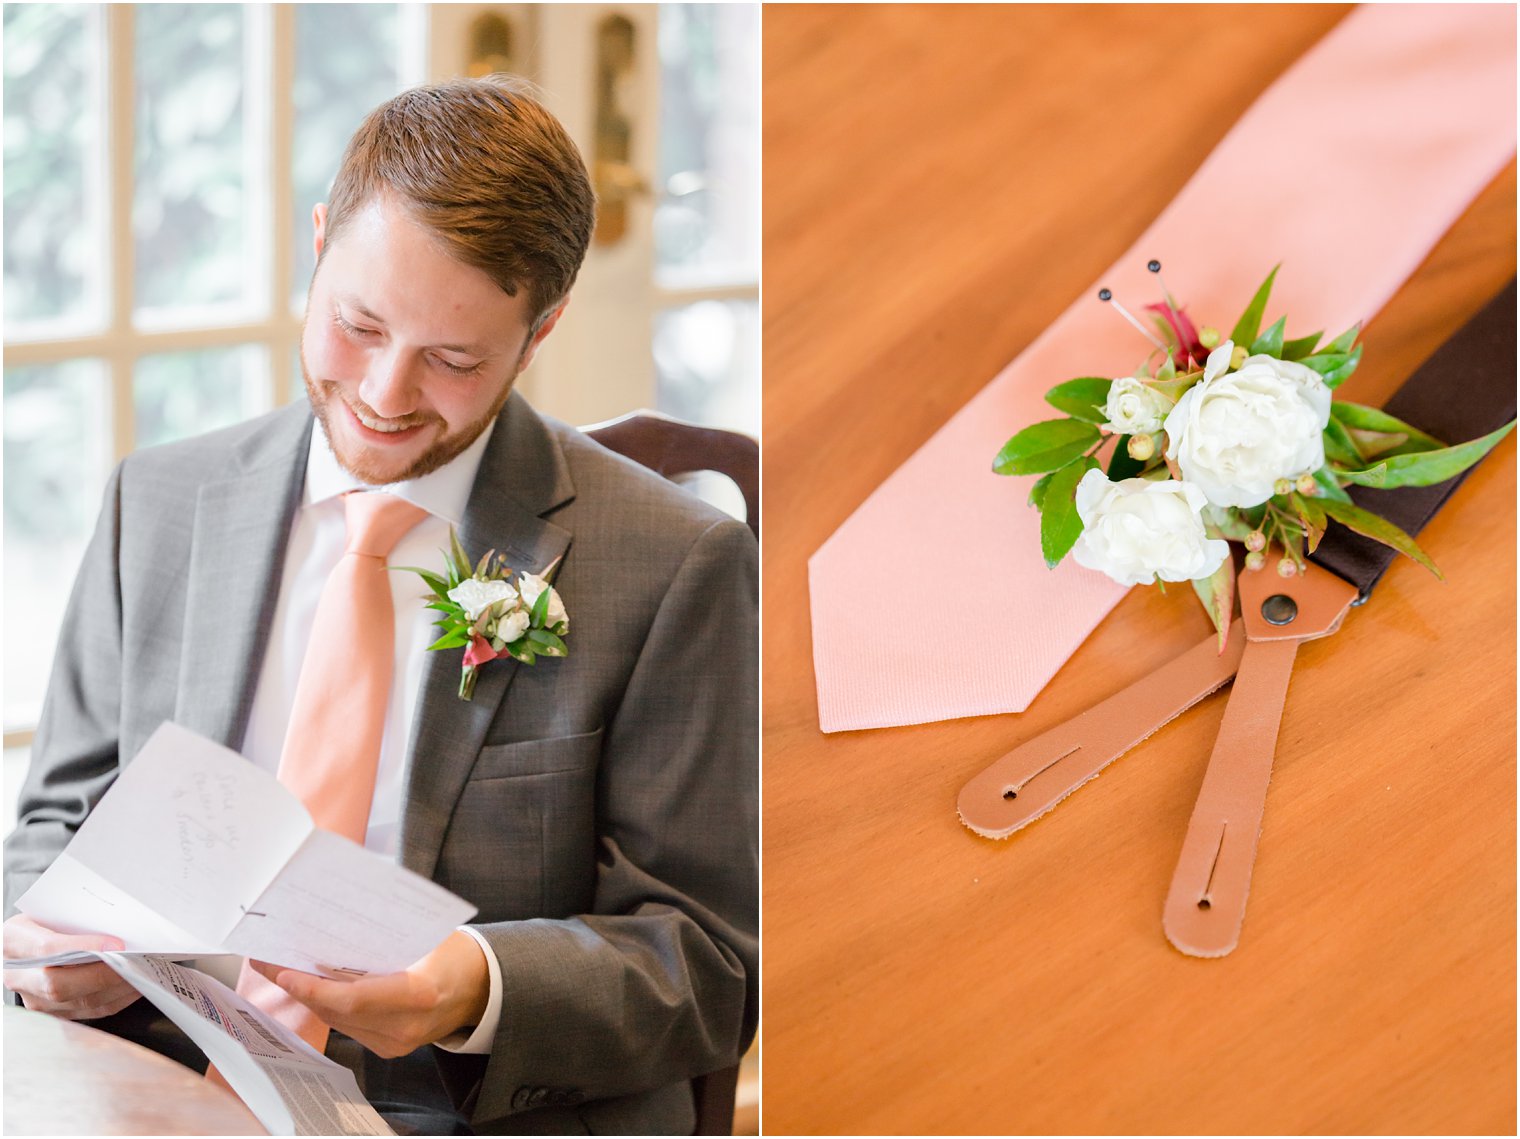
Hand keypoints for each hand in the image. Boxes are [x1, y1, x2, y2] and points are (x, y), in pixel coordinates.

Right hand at [3, 913, 140, 1019]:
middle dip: (104, 974)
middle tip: (136, 962)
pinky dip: (118, 998)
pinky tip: (135, 984)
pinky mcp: (53, 1013)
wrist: (25, 944)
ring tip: (144, 971)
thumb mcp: (51, 909)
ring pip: (79, 1002)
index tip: (116, 943)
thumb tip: (121, 922)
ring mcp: (34, 999)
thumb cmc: (45, 921)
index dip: (82, 947)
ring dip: (117, 988)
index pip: (46, 948)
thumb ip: (76, 915)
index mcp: (14, 940)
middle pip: (60, 985)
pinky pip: (90, 1011)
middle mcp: (18, 975)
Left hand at [250, 930, 489, 1057]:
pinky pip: (350, 1026)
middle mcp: (405, 1027)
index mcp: (419, 994)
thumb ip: (384, 939)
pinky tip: (314, 986)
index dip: (314, 989)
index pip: (353, 1000)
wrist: (481, 987)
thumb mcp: (426, 936)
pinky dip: (331, 1006)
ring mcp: (397, 1043)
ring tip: (282, 970)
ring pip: (338, 1021)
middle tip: (267, 961)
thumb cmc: (454, 953)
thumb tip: (334, 923)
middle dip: (300, 988)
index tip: (284, 972)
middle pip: (338, 1012)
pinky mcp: (391, 1048)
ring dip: (311, 997)